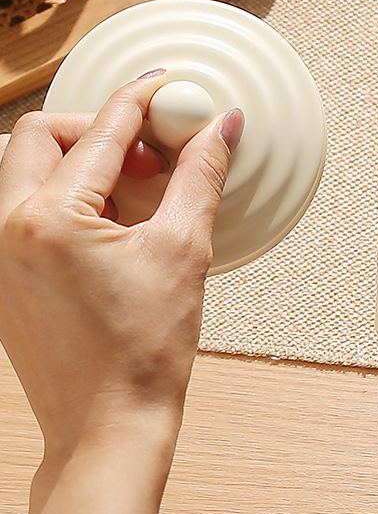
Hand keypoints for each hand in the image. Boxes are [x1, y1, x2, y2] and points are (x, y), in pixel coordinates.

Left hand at [0, 71, 242, 513]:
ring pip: (26, 165)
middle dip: (100, 127)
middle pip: (43, 133)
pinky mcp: (5, 274)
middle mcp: (8, 228)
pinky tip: (112, 220)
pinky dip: (67, 193)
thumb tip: (220, 129)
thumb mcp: (184, 249)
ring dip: (80, 158)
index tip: (168, 88)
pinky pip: (23, 204)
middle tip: (150, 148)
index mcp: (50, 219)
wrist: (108, 425)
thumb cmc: (141, 354)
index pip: (103, 130)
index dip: (142, 100)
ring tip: (132, 184)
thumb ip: (201, 176)